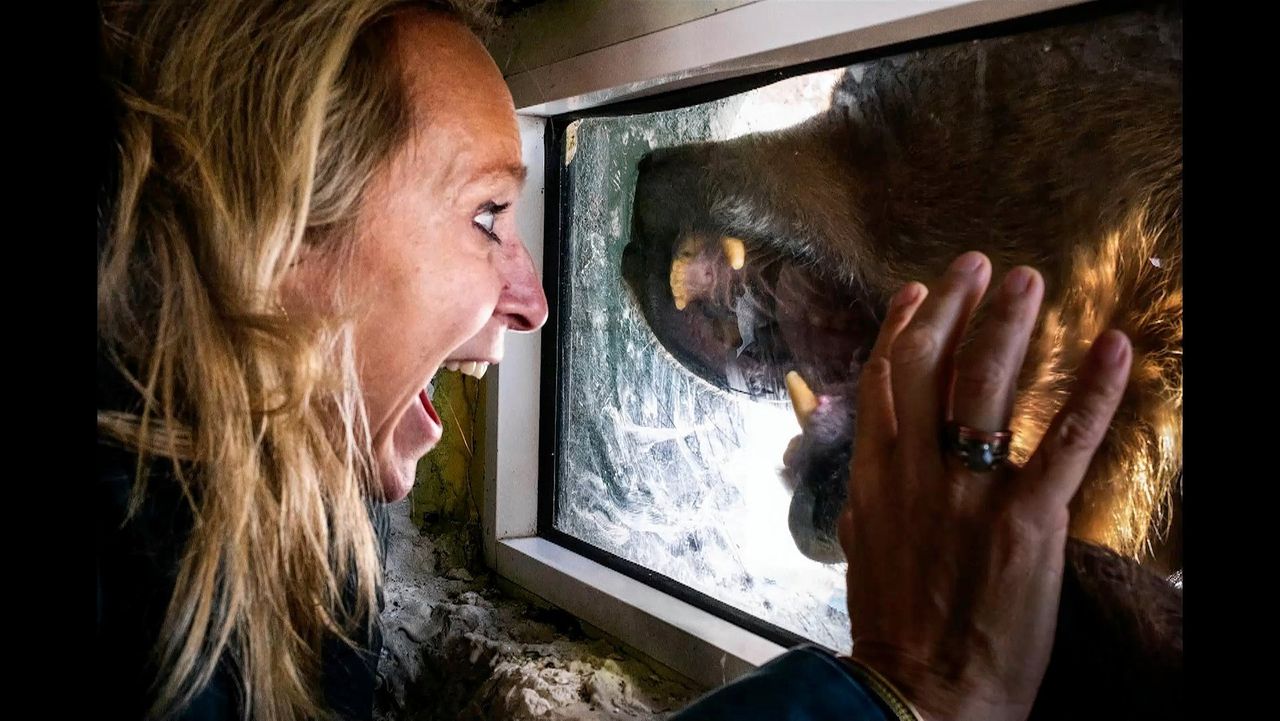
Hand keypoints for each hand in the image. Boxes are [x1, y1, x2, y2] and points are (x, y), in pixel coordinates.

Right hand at [839, 251, 1132, 720]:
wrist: (920, 692)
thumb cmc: (894, 626)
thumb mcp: (863, 547)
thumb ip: (870, 492)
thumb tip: (874, 461)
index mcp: (875, 477)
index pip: (884, 380)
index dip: (902, 328)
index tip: (918, 290)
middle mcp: (916, 473)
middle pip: (933, 366)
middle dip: (957, 307)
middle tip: (983, 265)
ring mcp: (970, 494)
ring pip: (987, 387)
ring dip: (1010, 327)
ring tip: (1031, 283)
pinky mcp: (1025, 523)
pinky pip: (1064, 443)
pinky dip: (1093, 392)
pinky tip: (1115, 349)